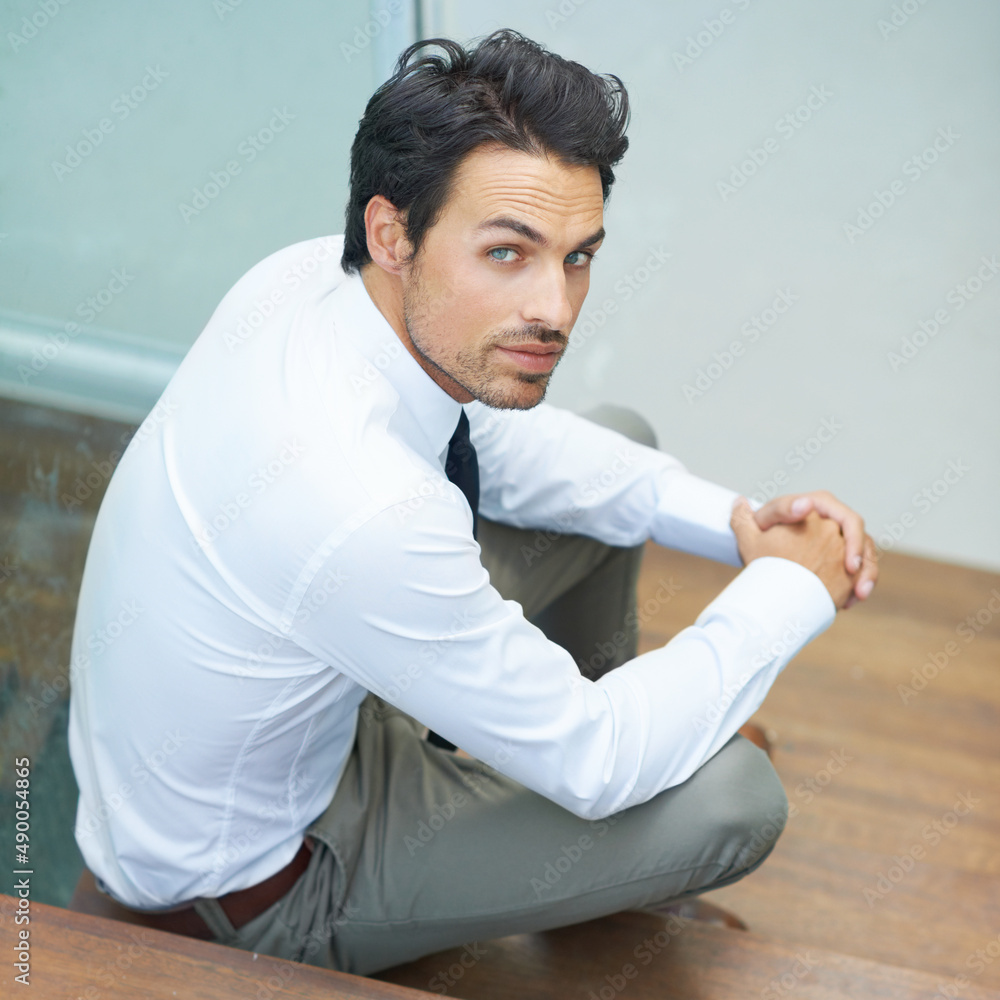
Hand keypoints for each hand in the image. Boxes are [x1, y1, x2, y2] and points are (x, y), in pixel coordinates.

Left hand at [752, 491, 877, 606]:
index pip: (846, 518)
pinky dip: (859, 586)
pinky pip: (860, 573)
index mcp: (818, 506)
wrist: (760, 564)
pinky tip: (848, 603)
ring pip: (866, 556)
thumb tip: (804, 504)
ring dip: (866, 575)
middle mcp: (833, 521)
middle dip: (862, 559)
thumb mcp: (755, 528)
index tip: (849, 564)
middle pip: (860, 537)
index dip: (852, 539)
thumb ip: (774, 511)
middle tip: (852, 575)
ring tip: (859, 594)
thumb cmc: (757, 541)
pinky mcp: (844, 562)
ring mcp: (841, 541)